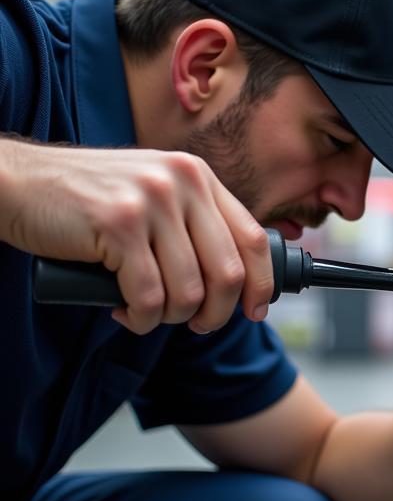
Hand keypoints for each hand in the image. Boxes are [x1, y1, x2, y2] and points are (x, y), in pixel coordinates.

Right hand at [0, 139, 273, 334]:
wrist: (18, 182)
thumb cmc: (88, 200)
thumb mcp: (153, 194)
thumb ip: (191, 221)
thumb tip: (235, 277)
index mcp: (198, 176)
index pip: (252, 238)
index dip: (261, 284)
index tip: (255, 311)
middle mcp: (183, 182)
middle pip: (228, 273)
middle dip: (216, 313)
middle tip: (195, 324)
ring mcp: (151, 201)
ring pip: (189, 291)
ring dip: (172, 318)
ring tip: (147, 313)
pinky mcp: (119, 225)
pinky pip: (150, 297)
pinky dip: (140, 318)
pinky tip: (125, 312)